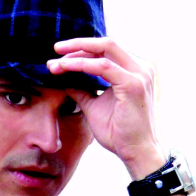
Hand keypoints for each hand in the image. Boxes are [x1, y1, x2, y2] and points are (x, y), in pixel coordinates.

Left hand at [47, 37, 166, 178]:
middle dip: (78, 44)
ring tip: (56, 61)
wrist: (135, 151)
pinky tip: (65, 68)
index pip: (106, 51)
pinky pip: (103, 66)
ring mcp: (140, 74)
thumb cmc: (118, 132)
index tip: (58, 58)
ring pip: (105, 49)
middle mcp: (140, 67)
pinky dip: (82, 64)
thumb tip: (63, 80)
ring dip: (77, 53)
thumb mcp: (93, 106)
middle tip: (56, 48)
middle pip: (106, 43)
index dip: (81, 51)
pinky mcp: (134, 84)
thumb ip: (81, 91)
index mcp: (133, 70)